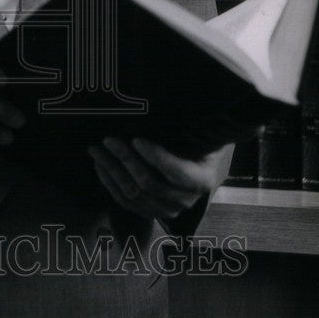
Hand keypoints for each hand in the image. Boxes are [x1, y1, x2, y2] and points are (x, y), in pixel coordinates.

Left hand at [88, 136, 234, 219]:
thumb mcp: (204, 133)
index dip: (156, 157)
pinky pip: (125, 202)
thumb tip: (221, 106)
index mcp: (202, 179)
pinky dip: (109, 183)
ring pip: (134, 194)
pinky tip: (99, 165)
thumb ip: (203, 126)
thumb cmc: (198, 142)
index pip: (177, 172)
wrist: (196, 164)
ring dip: (112, 171)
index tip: (137, 139)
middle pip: (150, 184)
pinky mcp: (149, 212)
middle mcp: (185, 200)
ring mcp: (166, 209)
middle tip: (109, 139)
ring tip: (97, 149)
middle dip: (126, 160)